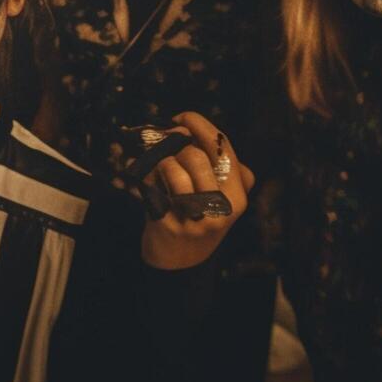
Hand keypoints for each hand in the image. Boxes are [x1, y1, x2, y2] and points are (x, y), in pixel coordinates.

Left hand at [138, 112, 254, 269]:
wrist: (180, 264)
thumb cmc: (200, 220)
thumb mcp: (223, 200)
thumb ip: (224, 170)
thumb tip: (197, 132)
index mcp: (238, 198)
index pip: (223, 149)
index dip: (200, 125)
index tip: (182, 117)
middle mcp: (219, 210)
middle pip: (195, 155)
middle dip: (176, 143)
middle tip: (165, 140)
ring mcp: (193, 219)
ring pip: (172, 167)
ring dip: (160, 160)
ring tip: (159, 167)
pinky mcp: (167, 224)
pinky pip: (150, 184)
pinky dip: (143, 175)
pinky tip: (145, 179)